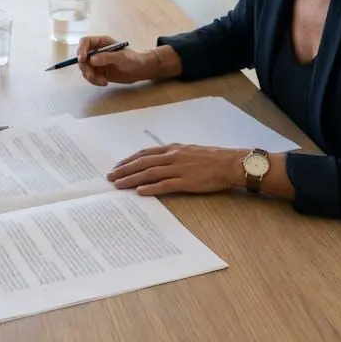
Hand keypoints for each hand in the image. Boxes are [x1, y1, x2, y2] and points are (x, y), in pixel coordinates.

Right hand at [76, 35, 157, 85]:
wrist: (140, 71)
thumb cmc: (133, 59)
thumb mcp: (122, 57)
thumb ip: (107, 57)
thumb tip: (91, 59)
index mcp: (101, 43)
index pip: (85, 42)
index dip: (81, 49)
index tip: (82, 59)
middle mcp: (96, 51)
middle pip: (82, 57)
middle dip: (85, 67)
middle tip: (92, 76)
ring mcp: (96, 62)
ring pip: (84, 68)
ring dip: (90, 76)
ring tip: (103, 81)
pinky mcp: (98, 72)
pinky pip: (90, 76)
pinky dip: (94, 81)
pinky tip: (104, 82)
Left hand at [106, 144, 242, 195]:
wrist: (231, 163)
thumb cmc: (213, 158)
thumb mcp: (190, 151)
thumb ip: (174, 155)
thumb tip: (160, 161)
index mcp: (173, 149)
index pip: (145, 153)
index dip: (129, 160)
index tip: (117, 166)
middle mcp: (173, 157)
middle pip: (142, 163)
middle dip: (124, 170)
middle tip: (110, 177)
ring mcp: (179, 169)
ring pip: (149, 173)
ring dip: (132, 179)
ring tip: (118, 185)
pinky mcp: (187, 181)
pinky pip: (165, 185)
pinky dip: (151, 188)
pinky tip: (139, 192)